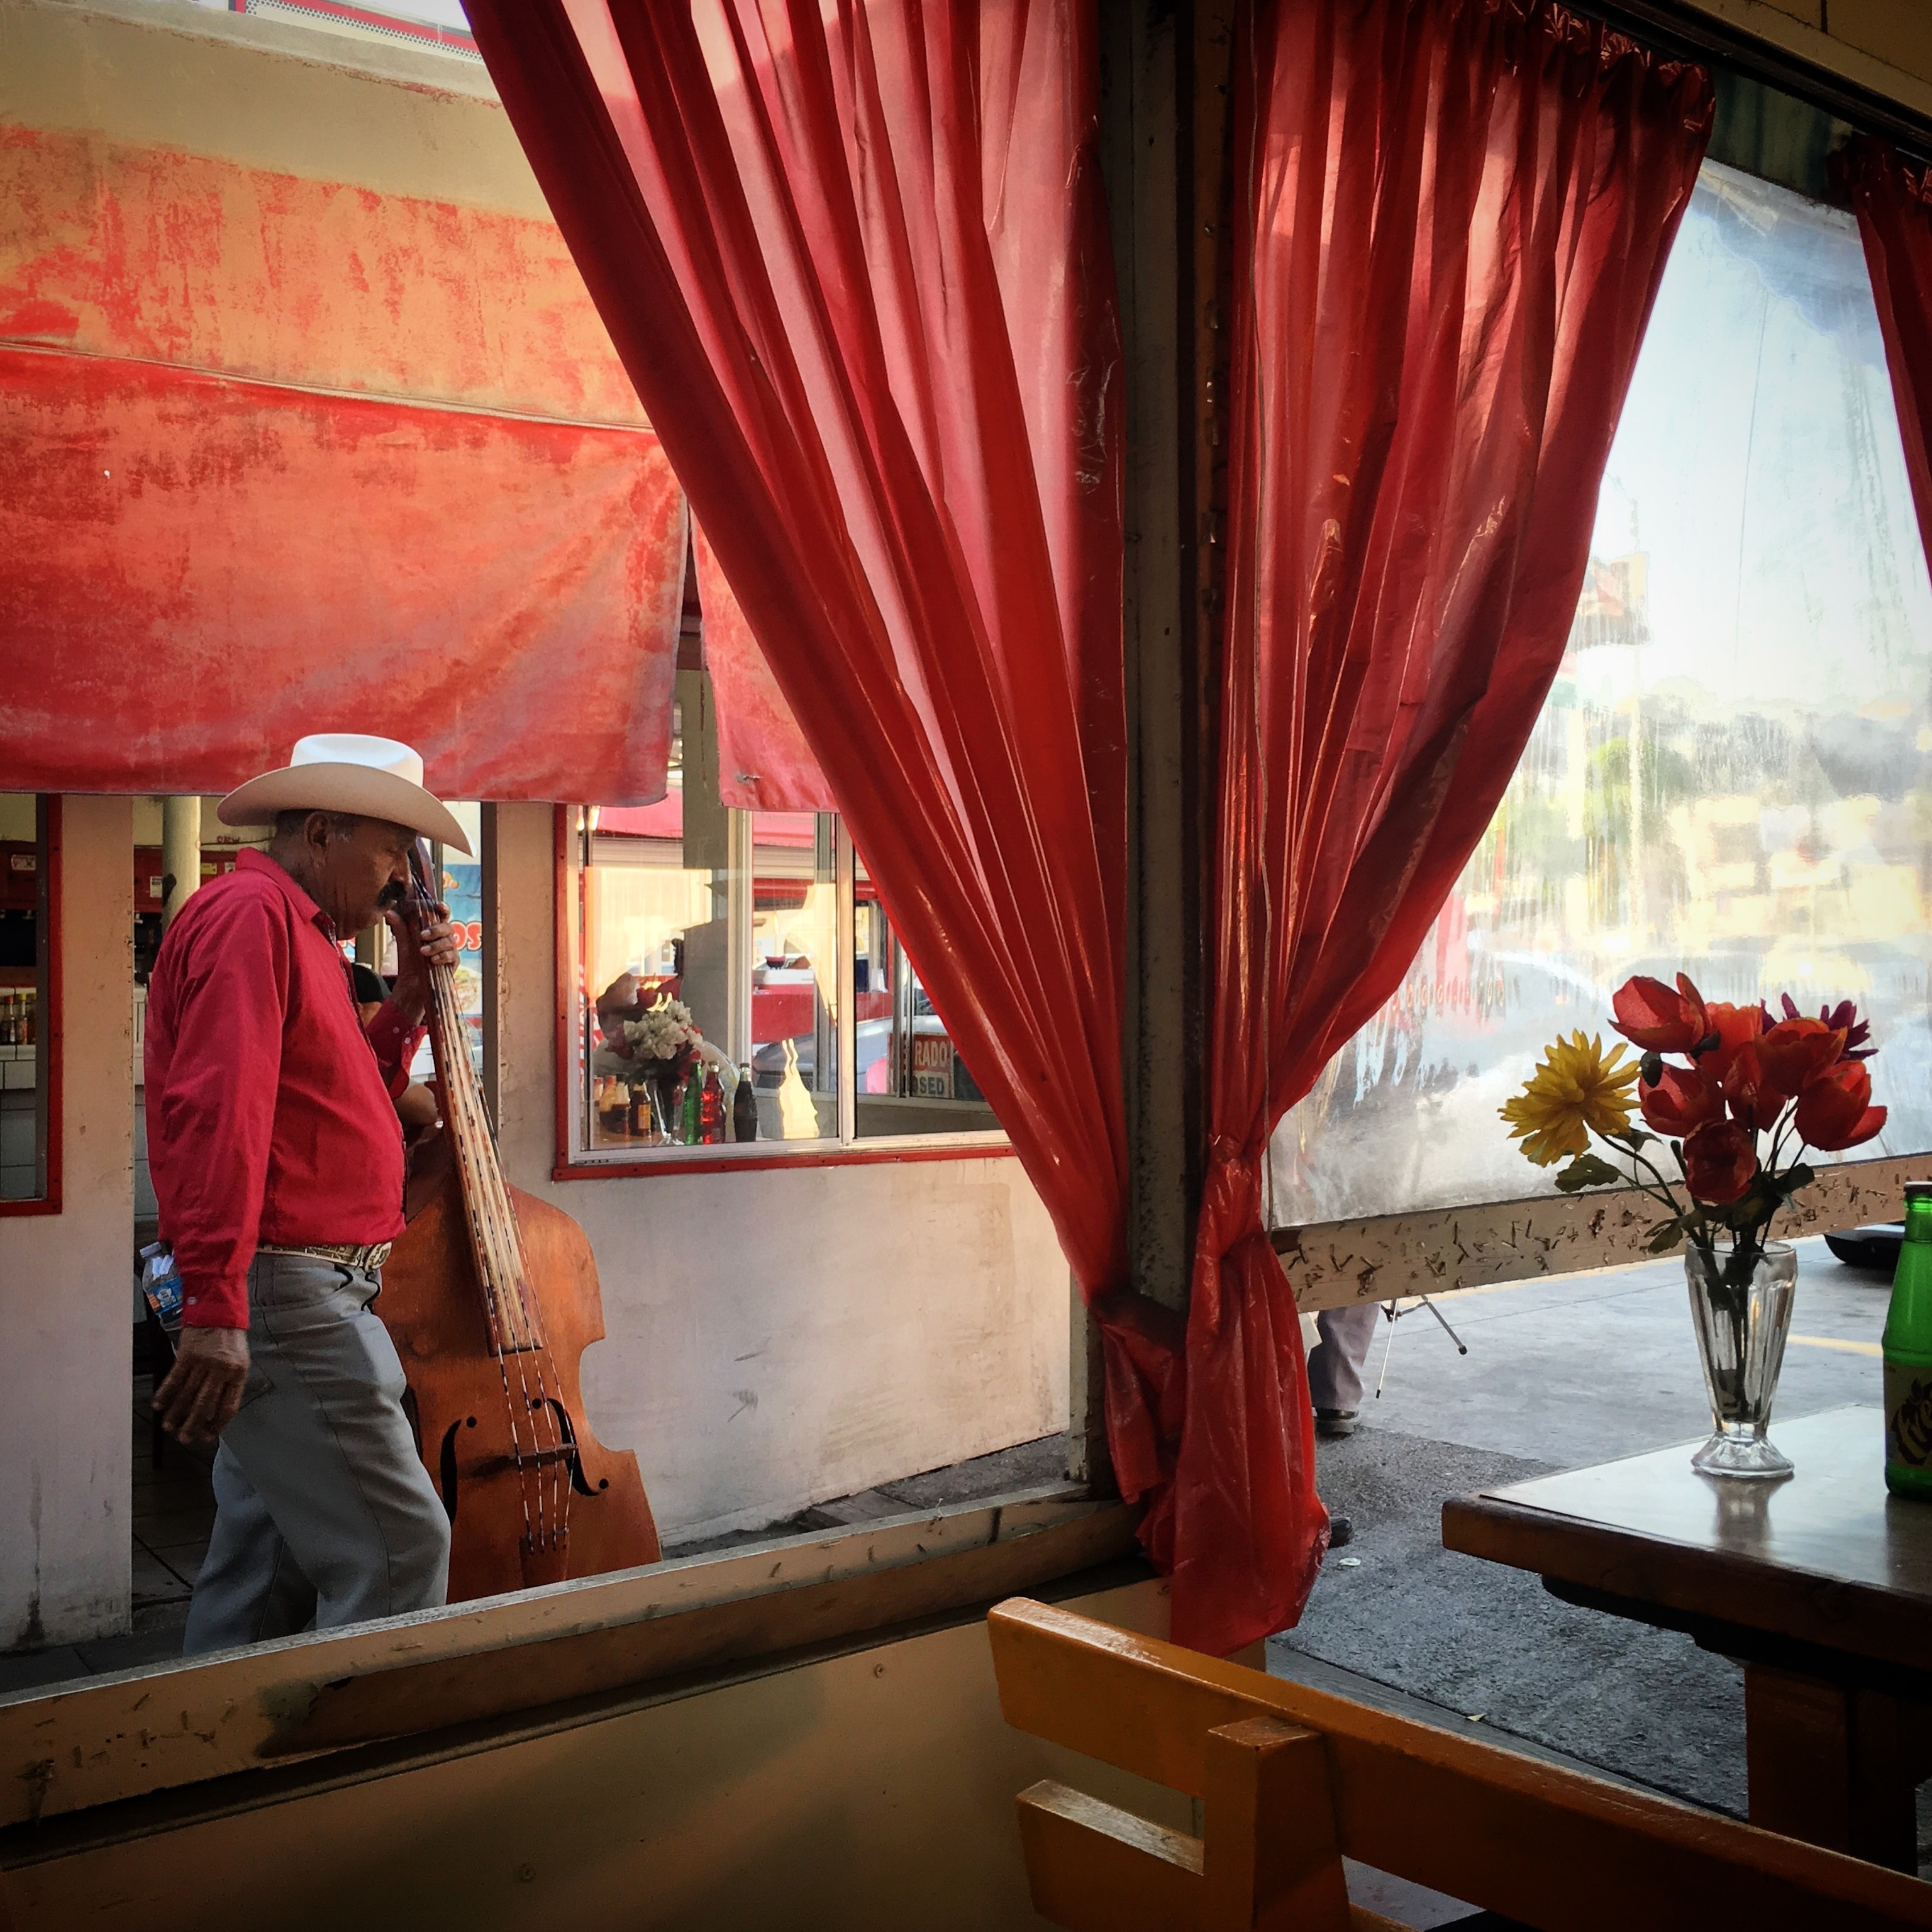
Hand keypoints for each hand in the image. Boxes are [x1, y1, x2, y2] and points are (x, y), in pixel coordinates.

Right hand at [154, 1325, 250, 1443]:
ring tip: (169, 1427)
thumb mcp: (240, 1361)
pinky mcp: (186, 1356)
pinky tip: (158, 1405)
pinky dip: (165, 1394)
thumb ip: (230, 1384)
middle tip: (185, 1438)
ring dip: (176, 1414)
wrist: (219, 1311)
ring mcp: (203, 1363)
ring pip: (187, 1395)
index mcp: (238, 1373)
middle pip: (205, 1405)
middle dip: (193, 1425)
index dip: (217, 1424)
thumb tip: (215, 1411)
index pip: (228, 1406)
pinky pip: (174, 1380)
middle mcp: (221, 1370)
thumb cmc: (230, 1338)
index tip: (208, 1435)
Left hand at [385, 898, 459, 1022]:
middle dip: (436, 930)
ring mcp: (450, 950)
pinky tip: (433, 961)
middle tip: (422, 936)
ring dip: (435, 946)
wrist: (413, 986)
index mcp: (434, 930)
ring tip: (423, 952)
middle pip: (447, 927)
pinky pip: (452, 956)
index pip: (441, 916)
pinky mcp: (453, 962)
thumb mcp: (404, 944)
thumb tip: (390, 912)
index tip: (438, 906)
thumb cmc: (410, 963)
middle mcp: (444, 938)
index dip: (443, 909)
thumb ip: (400, 928)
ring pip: (450, 941)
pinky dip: (442, 957)